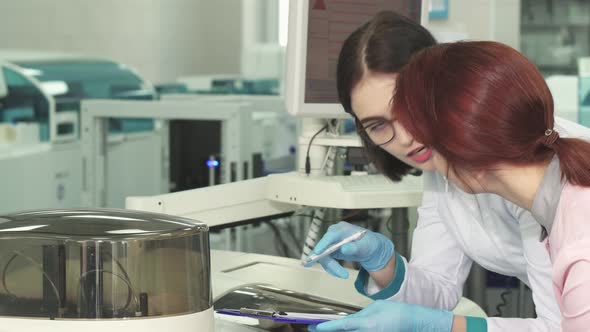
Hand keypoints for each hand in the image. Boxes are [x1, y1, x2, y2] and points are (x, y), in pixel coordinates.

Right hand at [305, 222, 393, 277]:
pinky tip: (340, 273)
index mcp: (342, 229)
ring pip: (324, 256)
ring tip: (344, 275)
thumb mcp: (366, 246)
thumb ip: (356, 247)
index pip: (330, 236)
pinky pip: (327, 260)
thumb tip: (344, 249)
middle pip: (324, 248)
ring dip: (332, 267)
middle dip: (330, 263)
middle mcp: (334, 234)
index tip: (318, 253)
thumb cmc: (370, 244)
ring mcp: (332, 242)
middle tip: (342, 274)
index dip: (323, 244)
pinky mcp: (331, 250)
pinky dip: (332, 268)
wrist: (371, 249)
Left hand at [309, 300, 453, 331]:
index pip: (342, 326)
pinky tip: (345, 331)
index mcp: (367, 324)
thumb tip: (350, 320)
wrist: (414, 323)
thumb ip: (360, 315)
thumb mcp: (376, 307)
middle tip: (315, 329)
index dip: (326, 327)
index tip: (315, 327)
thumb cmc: (397, 313)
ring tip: (326, 329)